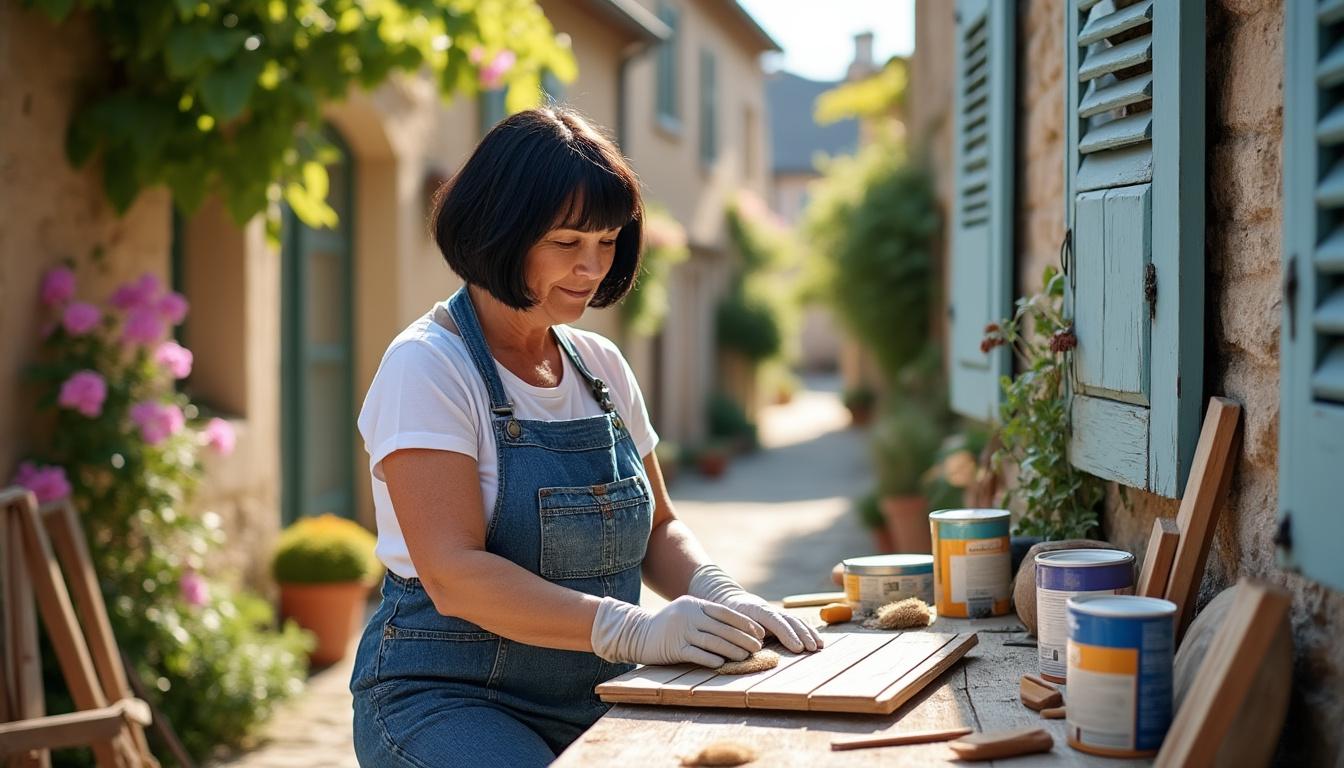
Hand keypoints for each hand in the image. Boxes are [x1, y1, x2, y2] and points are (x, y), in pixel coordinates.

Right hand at [590, 595, 764, 667]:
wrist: (637, 633)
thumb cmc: (669, 625)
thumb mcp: (687, 612)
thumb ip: (707, 616)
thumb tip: (737, 627)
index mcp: (695, 604)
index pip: (725, 613)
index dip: (744, 623)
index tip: (759, 632)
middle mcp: (689, 615)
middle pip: (722, 628)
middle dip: (743, 638)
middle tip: (758, 648)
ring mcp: (680, 631)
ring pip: (712, 641)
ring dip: (732, 650)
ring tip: (745, 657)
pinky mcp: (673, 647)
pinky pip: (696, 654)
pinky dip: (711, 659)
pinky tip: (723, 664)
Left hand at [688, 564, 823, 652]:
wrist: (727, 597)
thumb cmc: (724, 614)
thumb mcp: (726, 623)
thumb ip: (737, 633)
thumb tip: (750, 647)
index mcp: (754, 610)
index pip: (774, 621)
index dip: (787, 634)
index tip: (798, 647)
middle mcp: (768, 609)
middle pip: (789, 620)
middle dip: (803, 635)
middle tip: (813, 649)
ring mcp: (775, 612)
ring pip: (795, 620)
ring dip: (809, 633)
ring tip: (819, 646)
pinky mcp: (779, 617)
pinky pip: (796, 623)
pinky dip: (807, 631)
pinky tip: (817, 642)